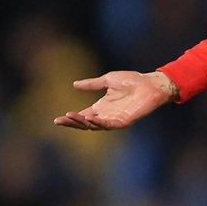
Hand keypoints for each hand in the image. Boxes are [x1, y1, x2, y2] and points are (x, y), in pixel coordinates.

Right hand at [53, 71, 177, 129]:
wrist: (149, 84)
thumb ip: (91, 84)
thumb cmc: (131, 80)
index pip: (82, 115)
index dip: (71, 117)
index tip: (57, 119)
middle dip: (72, 123)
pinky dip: (98, 123)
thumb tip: (74, 85)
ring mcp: (114, 119)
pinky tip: (89, 119)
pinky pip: (108, 124)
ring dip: (82, 122)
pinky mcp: (123, 121)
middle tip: (59, 121)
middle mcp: (106, 115)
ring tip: (71, 116)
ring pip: (94, 126)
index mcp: (101, 106)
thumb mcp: (107, 80)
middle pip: (85, 123)